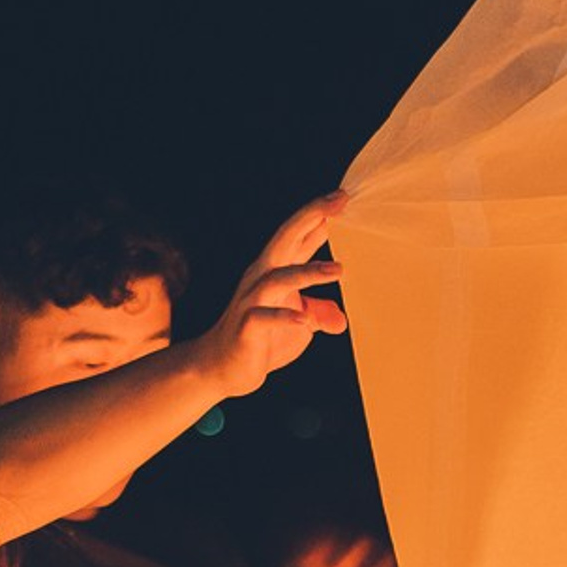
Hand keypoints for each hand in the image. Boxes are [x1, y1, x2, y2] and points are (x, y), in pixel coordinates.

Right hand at [198, 194, 351, 397]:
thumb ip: (318, 313)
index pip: (298, 237)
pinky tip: (303, 319)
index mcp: (275, 271)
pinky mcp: (246, 327)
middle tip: (339, 203)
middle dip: (311, 217)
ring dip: (308, 272)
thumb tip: (340, 318)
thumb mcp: (297, 325)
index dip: (319, 216)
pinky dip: (284, 316)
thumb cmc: (262, 341)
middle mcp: (261, 278)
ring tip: (338, 270)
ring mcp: (252, 301)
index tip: (343, 197)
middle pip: (285, 239)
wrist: (223, 369)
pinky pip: (264, 317)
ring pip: (278, 278)